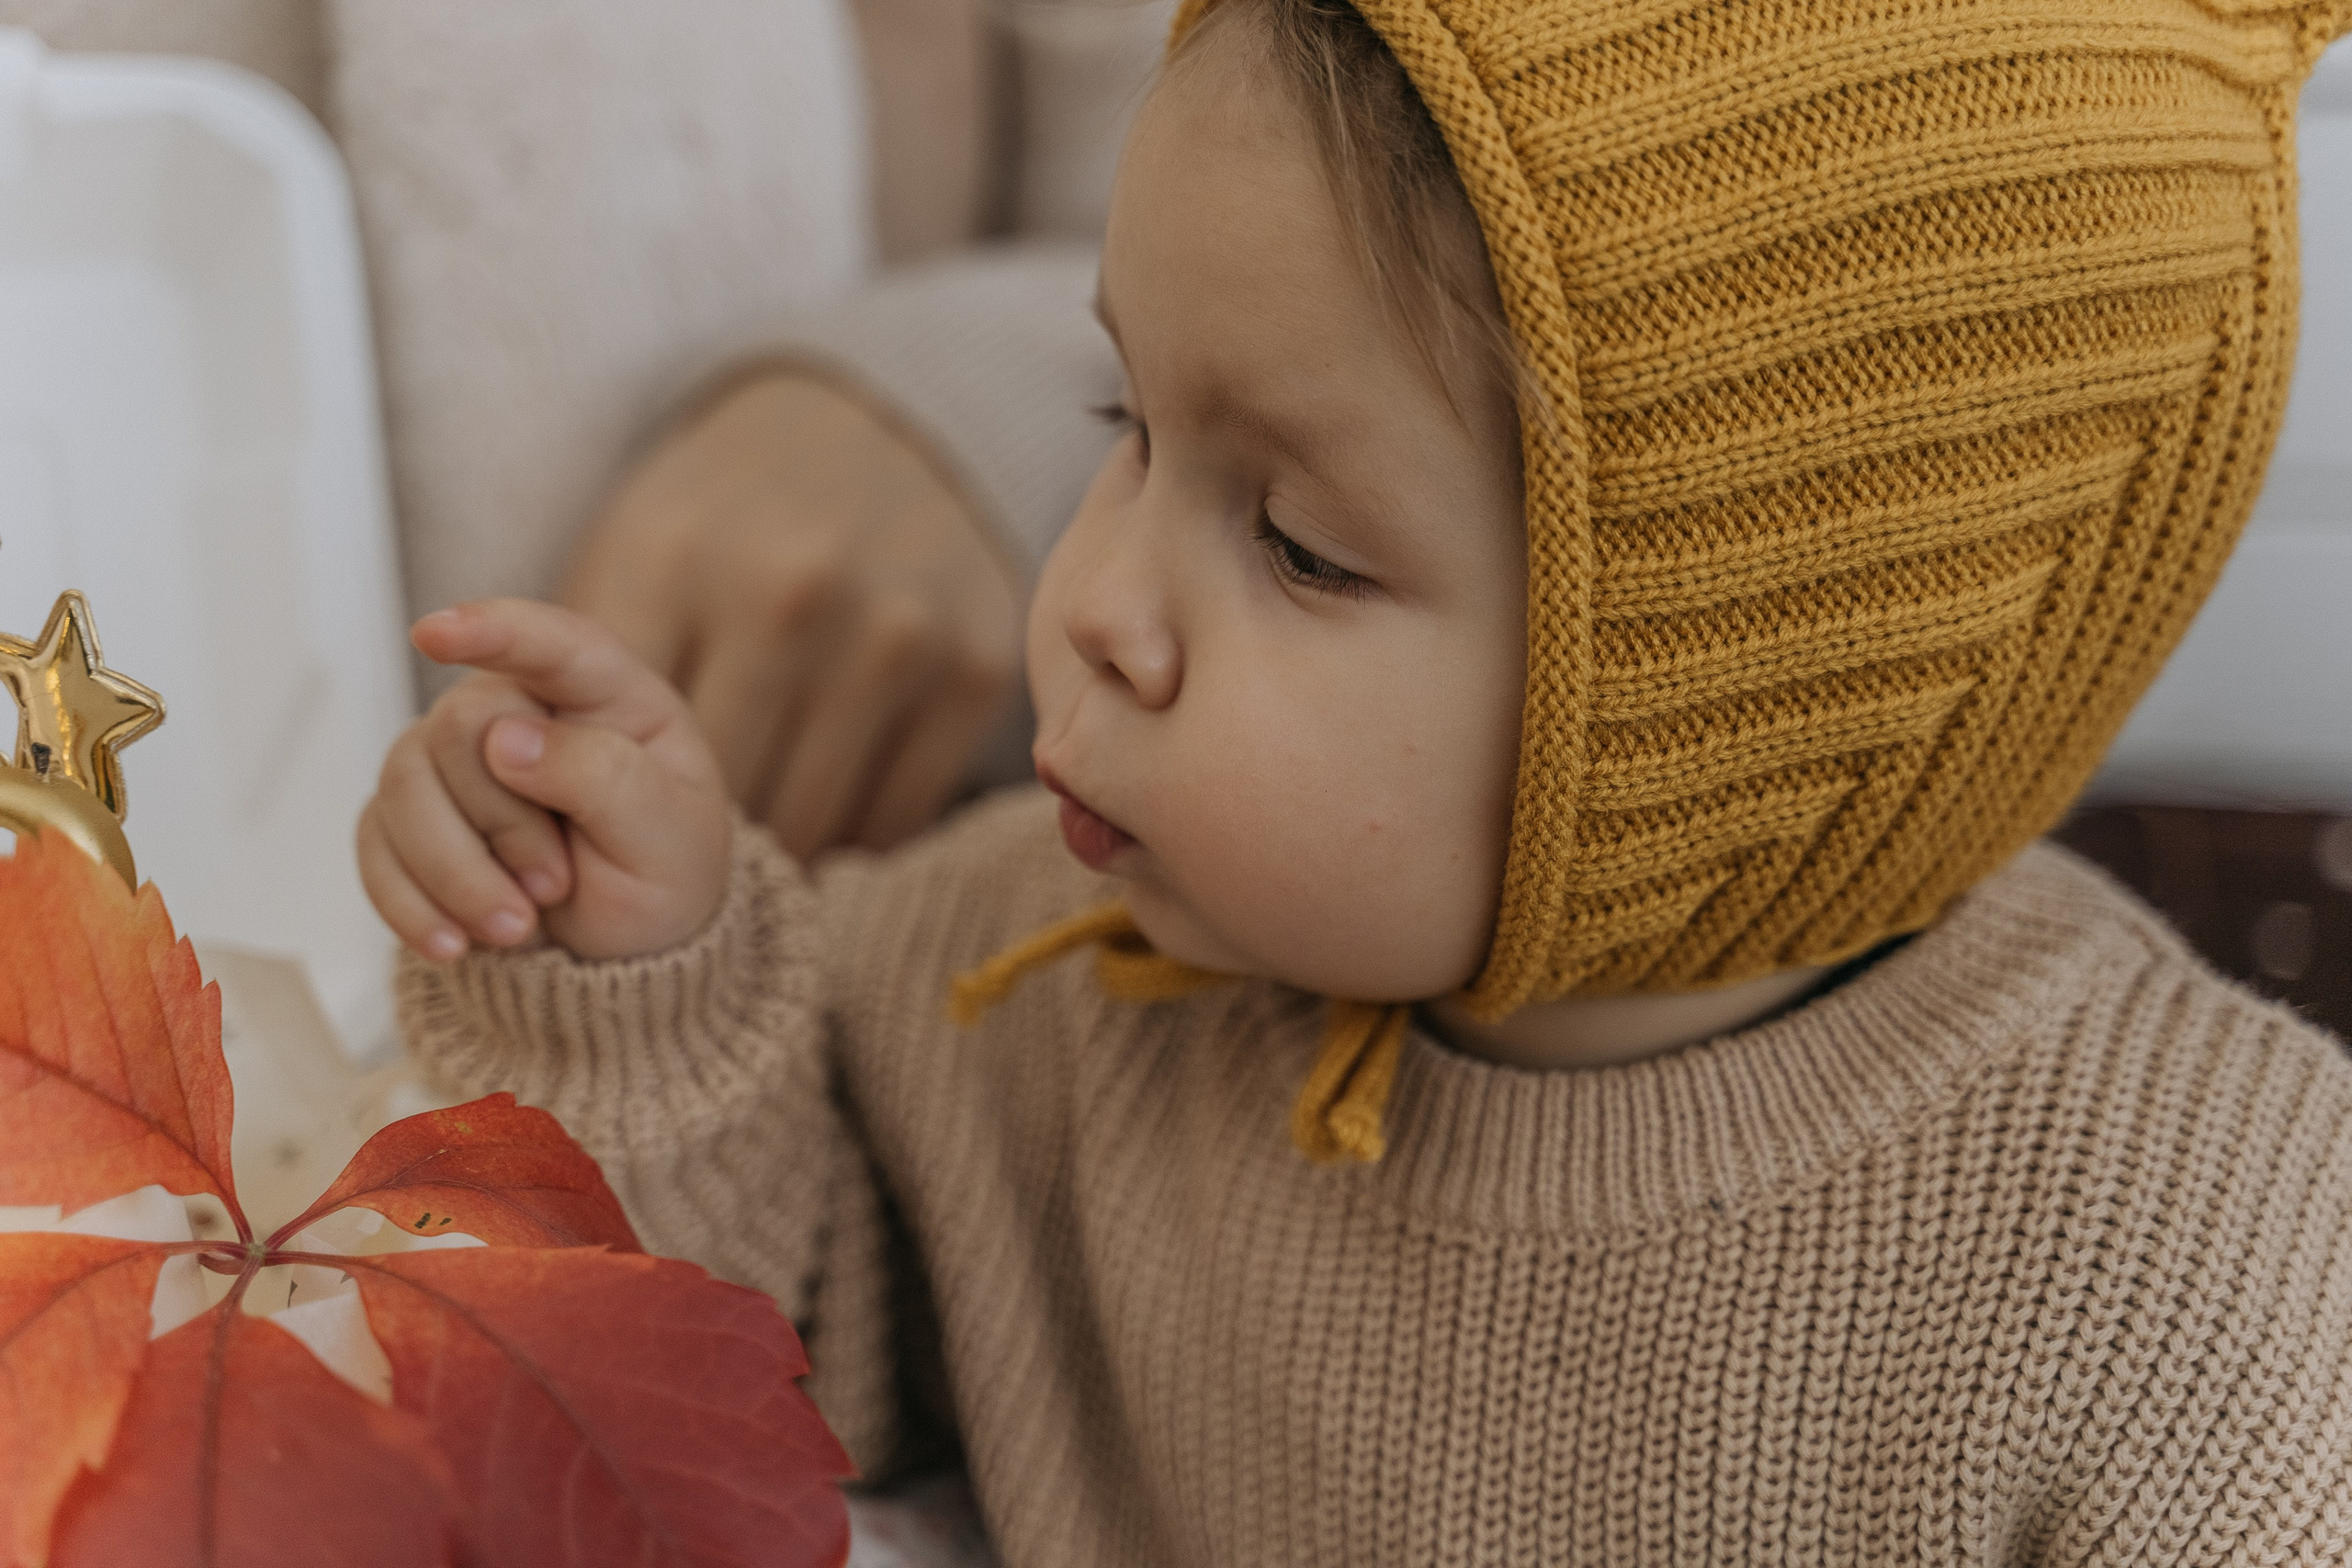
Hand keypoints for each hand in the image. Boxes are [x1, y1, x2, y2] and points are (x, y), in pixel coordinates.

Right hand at [358, 600, 734, 963]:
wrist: (630, 947)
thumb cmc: (663, 869)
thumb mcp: (667, 833)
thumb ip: (602, 775)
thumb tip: (506, 739)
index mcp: (605, 693)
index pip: (552, 643)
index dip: (492, 631)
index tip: (435, 635)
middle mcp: (521, 707)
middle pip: (458, 729)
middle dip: (503, 825)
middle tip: (557, 885)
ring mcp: (456, 758)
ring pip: (403, 785)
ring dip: (457, 874)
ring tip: (518, 926)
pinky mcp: (410, 816)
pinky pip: (375, 844)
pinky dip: (412, 903)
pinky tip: (454, 944)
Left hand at [565, 372, 1022, 860]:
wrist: (889, 431)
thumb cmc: (732, 511)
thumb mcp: (634, 547)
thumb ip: (567, 658)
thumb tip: (506, 762)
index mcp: (674, 556)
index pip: (602, 732)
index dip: (580, 791)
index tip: (581, 827)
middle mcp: (785, 595)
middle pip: (708, 790)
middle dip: (681, 829)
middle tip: (670, 843)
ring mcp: (889, 635)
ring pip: (804, 821)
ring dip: (769, 850)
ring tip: (747, 839)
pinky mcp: (970, 675)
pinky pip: (889, 818)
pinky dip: (850, 836)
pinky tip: (823, 808)